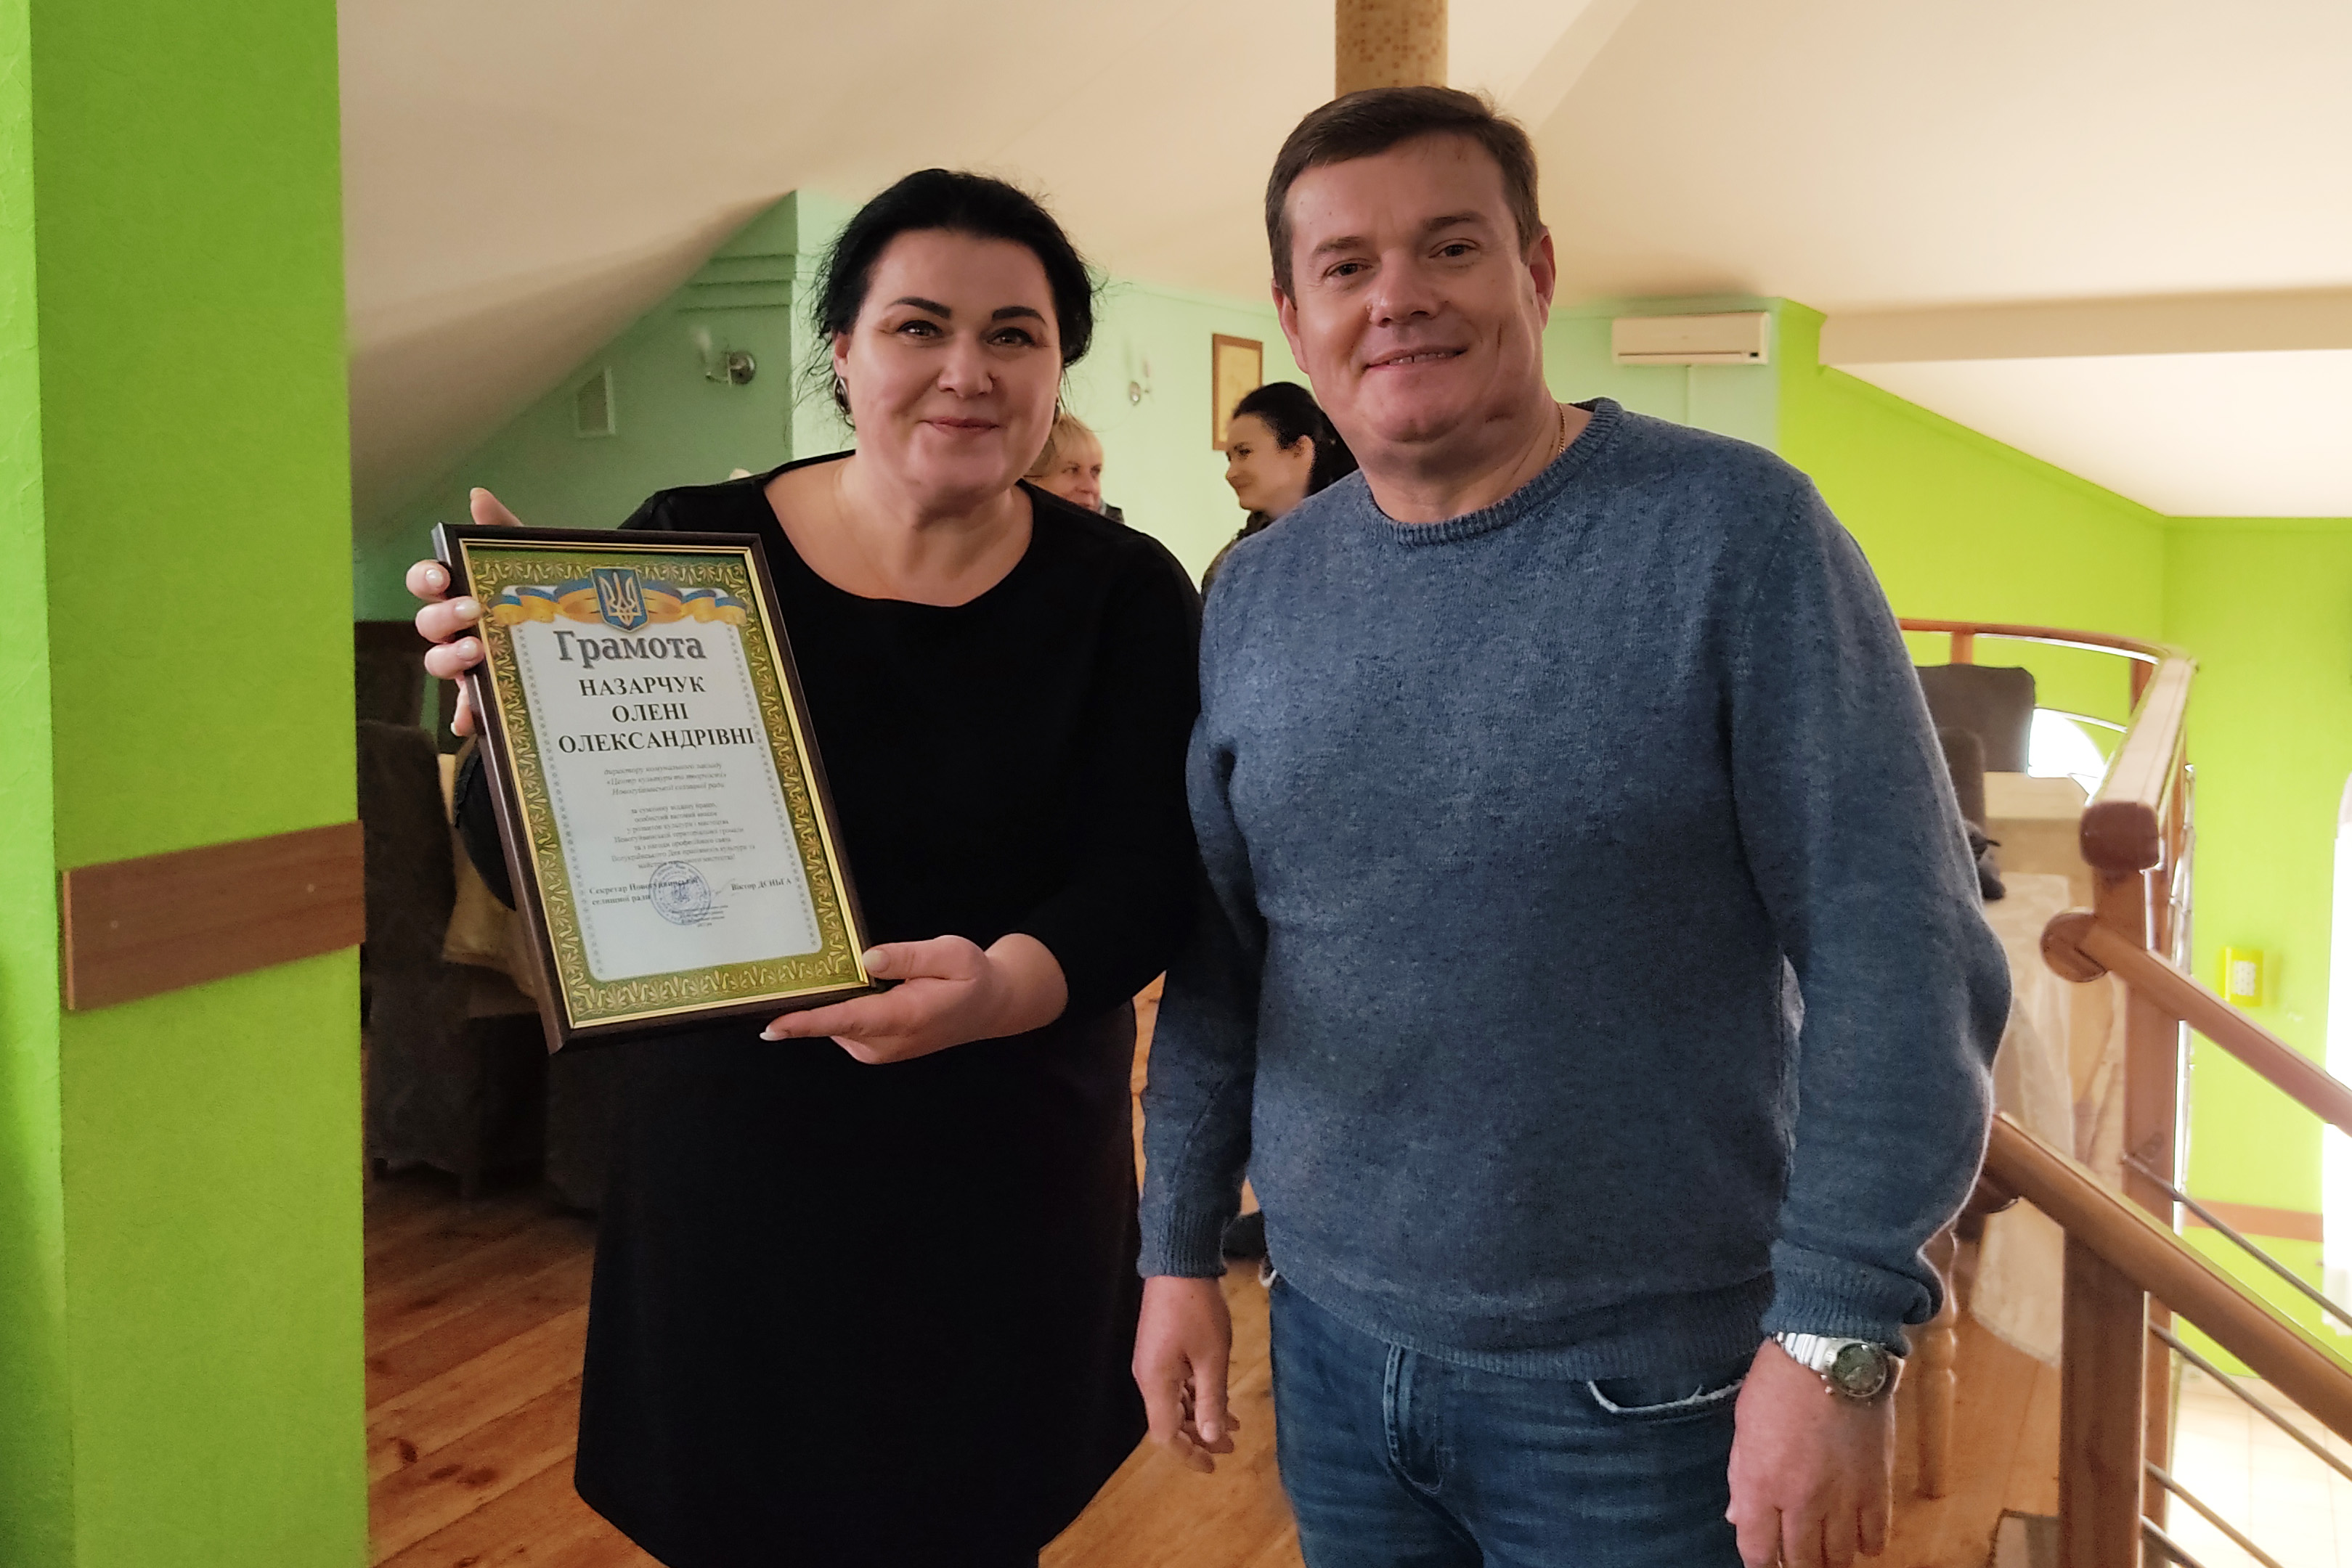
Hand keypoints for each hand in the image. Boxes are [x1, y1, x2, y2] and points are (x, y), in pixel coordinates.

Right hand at [405, 488, 523, 734]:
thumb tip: (478, 496)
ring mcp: (469, 664)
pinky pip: (467, 710)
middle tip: (471, 612)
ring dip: (449, 659)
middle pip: (428, 624)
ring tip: (476, 654)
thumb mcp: (533, 563)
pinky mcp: (487, 696)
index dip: (426, 577)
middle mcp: (457, 629)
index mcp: (462, 592)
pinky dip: (465, 716)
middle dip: (442, 617)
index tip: (443, 576)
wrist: (588, 633)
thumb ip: (507, 531)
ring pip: (439, 663)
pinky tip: (471, 722)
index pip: (426, 582)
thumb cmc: (547, 594)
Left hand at [759, 933, 1066, 1063]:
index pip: (847, 1019)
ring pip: (836, 1022)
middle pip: (833, 1019)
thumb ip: (909, 956)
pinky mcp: (874, 1050)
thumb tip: (865, 960)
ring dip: (833, 999)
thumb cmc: (972, 977)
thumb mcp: (951, 953)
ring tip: (857, 972)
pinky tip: (859, 987)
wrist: (988, 1007)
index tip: (772, 1025)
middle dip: (814, 996)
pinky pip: (844, 1026)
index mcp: (905, 1016)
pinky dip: (842, 1008)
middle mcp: (886, 1042)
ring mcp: (878, 1050)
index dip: (807, 1022)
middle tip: (804, 963)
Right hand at [1134, 1275, 1238, 1473]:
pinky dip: (1196, 1395)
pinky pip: (1176, 1383)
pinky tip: (1218, 1395)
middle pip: (1169, 1421)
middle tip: (1232, 1447)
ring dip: (1200, 1416)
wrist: (1178, 1262)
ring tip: (1234, 1425)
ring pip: (1174, 1402)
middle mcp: (1148, 1377)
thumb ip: (1211, 1400)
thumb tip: (1210, 1438)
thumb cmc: (1197, 1310)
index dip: (1189, 1455)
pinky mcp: (1160, 1348)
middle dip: (1199, 1437)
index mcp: (1156, 1383)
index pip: (1165, 1435)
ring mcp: (1153, 1362)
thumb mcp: (1212, 1358)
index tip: (1214, 1466)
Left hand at [1726, 1340, 1891, 1567]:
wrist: (1832, 1355)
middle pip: (1801, 1561)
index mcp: (1760, 1484)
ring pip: (1839, 1556)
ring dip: (1831, 1561)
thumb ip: (1741, 1477)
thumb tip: (1737, 1516)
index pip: (1757, 1549)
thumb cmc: (1778, 1384)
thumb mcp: (1744, 1426)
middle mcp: (1801, 1500)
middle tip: (1796, 1562)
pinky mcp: (1877, 1487)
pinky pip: (1876, 1536)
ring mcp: (1843, 1498)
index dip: (1759, 1564)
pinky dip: (1867, 1545)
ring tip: (1826, 1556)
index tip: (1763, 1563)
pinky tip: (1859, 1540)